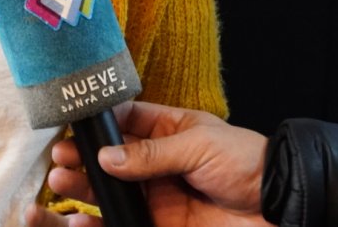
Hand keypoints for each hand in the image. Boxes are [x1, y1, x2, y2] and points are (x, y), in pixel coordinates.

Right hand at [25, 101, 271, 226]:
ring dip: (83, 187)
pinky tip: (79, 219)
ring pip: (110, 190)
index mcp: (168, 130)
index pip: (124, 120)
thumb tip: (106, 156)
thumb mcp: (199, 145)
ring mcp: (156, 195)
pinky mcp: (160, 224)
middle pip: (110, 158)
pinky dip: (98, 221)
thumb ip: (152, 153)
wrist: (280, 208)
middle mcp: (157, 163)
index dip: (97, 122)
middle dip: (82, 156)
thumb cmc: (246, 163)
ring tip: (58, 181)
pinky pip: (122, 221)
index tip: (70, 124)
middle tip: (58, 155)